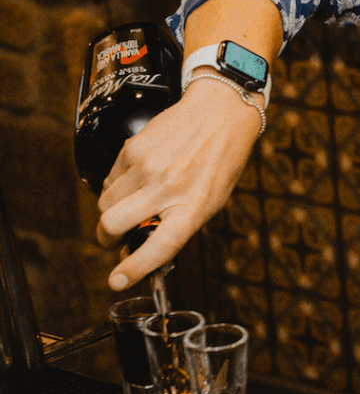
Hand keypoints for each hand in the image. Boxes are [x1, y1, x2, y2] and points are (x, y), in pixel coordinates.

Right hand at [96, 78, 262, 288]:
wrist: (220, 113)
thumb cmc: (220, 161)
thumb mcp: (211, 201)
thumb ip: (179, 226)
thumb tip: (141, 251)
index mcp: (193, 206)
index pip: (159, 246)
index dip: (135, 268)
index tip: (117, 280)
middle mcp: (168, 187)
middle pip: (112, 224)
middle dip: (106, 238)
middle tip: (113, 238)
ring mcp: (147, 166)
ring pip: (105, 203)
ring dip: (110, 211)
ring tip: (131, 204)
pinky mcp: (133, 148)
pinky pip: (110, 179)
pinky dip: (116, 186)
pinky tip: (137, 179)